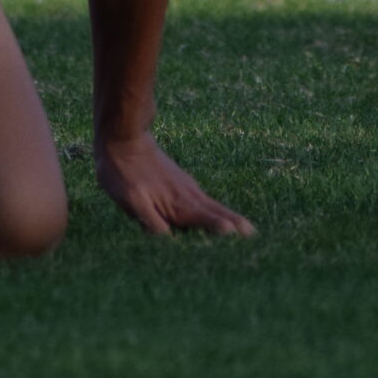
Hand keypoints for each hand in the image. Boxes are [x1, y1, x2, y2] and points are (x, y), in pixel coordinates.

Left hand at [96, 133, 254, 237]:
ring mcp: (186, 187)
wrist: (123, 136)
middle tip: (254, 235)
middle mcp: (187, 195)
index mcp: (177, 203)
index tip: (236, 234)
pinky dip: (217, 209)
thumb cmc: (123, 172)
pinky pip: (205, 199)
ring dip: (230, 217)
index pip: (203, 220)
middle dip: (234, 224)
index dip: (217, 228)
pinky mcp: (181, 181)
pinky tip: (218, 212)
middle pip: (215, 213)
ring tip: (246, 228)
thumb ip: (150, 220)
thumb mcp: (130, 199)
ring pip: (212, 205)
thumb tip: (168, 240)